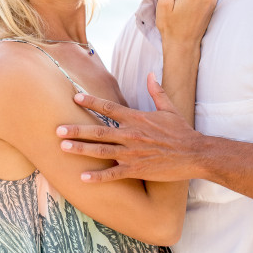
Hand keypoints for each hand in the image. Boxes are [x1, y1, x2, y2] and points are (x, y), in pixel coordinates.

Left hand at [58, 73, 199, 182]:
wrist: (195, 154)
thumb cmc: (182, 131)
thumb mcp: (169, 109)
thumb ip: (157, 91)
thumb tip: (151, 74)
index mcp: (137, 118)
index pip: (109, 108)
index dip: (91, 102)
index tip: (75, 98)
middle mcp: (131, 135)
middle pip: (99, 131)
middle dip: (77, 130)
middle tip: (57, 129)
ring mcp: (133, 153)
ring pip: (102, 151)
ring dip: (81, 149)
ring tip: (63, 147)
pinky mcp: (137, 170)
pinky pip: (114, 174)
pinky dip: (98, 177)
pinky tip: (82, 177)